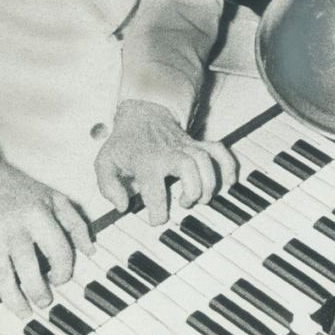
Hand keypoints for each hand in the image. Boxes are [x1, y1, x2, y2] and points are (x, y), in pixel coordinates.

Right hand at [0, 160, 91, 315]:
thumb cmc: (22, 190)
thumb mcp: (55, 199)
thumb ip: (75, 224)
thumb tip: (90, 251)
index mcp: (36, 215)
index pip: (57, 250)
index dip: (64, 269)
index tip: (61, 277)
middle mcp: (11, 227)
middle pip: (27, 268)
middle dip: (38, 291)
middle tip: (45, 302)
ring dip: (11, 299)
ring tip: (23, 312)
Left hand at [94, 99, 237, 225]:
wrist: (141, 113)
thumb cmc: (125, 142)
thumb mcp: (105, 162)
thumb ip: (108, 187)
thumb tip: (123, 205)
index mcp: (146, 161)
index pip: (154, 189)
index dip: (157, 212)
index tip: (157, 220)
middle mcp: (169, 153)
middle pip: (188, 168)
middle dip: (192, 191)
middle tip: (185, 203)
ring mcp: (186, 147)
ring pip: (206, 161)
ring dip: (208, 183)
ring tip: (200, 198)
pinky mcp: (197, 144)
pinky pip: (219, 151)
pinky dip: (228, 166)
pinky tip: (229, 182)